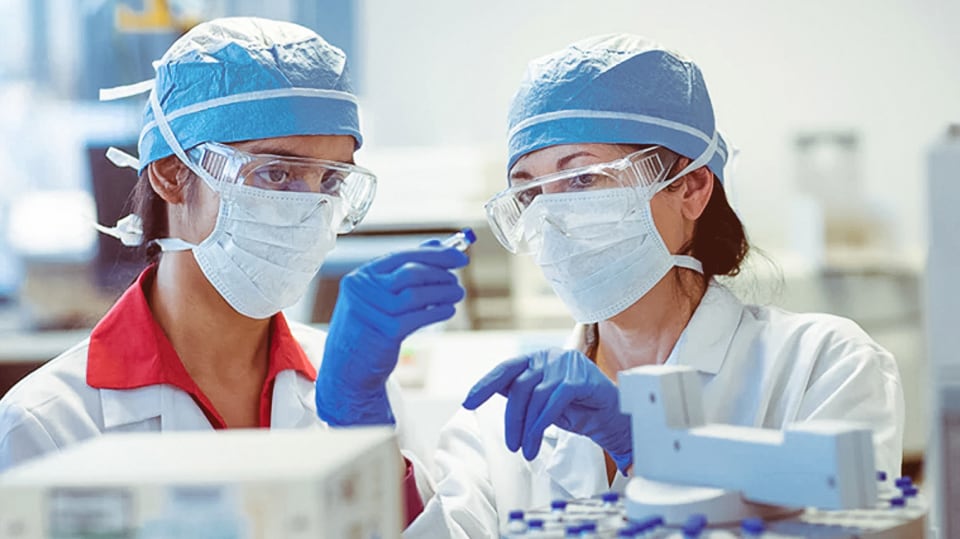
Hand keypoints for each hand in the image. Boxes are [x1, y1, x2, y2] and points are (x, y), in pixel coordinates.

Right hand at [316, 242, 468, 425]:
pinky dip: (437, 311)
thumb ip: (404, 269)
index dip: (435, 254)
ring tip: (457, 294)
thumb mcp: (379, 296)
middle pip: (410, 273)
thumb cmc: (367, 328)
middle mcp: (362, 290)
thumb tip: (435, 244)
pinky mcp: (384, 332)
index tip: (459, 256)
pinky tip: (448, 310)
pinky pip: (418, 317)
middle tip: (457, 280)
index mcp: (361, 276)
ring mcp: (372, 311)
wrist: (348, 367)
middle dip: (440, 274)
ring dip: (443, 292)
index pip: (403, 256)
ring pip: (416, 295)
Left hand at [462, 348, 632, 471]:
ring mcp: (567, 364)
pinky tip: (536, 442)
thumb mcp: (543, 403)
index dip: (485, 384)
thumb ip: (521, 395)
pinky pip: (553, 402)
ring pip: (534, 396)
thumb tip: (492, 393)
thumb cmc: (579, 410)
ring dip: (526, 428)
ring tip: (526, 450)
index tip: (468, 402)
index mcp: (539, 359)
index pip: (506, 368)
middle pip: (519, 387)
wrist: (615, 419)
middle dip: (512, 419)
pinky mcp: (580, 378)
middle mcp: (551, 357)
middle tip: (512, 444)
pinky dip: (540, 425)